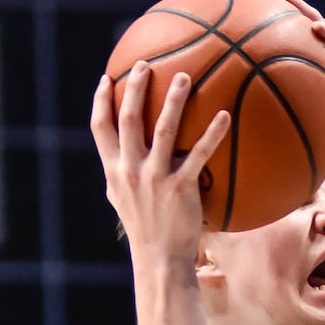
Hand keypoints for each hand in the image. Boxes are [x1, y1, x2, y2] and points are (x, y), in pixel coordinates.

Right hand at [89, 62, 228, 252]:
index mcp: (113, 171)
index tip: (106, 78)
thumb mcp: (125, 201)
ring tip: (185, 76)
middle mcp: (130, 170)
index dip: (101, 101)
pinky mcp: (180, 188)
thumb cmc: (147, 229)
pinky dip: (212, 133)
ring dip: (174, 100)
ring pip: (163, 129)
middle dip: (135, 88)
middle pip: (128, 118)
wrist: (159, 260)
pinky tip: (225, 115)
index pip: (99, 129)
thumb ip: (124, 175)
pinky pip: (199, 154)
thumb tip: (128, 157)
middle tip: (146, 64)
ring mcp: (154, 178)